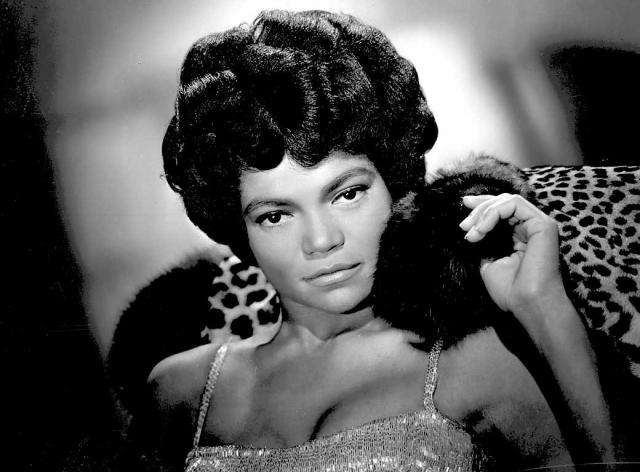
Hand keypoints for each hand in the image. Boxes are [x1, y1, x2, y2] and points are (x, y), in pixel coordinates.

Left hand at [459, 193, 564, 321]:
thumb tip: (471, 229)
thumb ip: (484, 243)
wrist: (527, 303)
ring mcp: (538, 224)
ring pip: (507, 201)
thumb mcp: (488, 262)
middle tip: (463, 226)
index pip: (501, 210)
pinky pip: (514, 205)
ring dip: (484, 213)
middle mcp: (530, 227)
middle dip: (479, 209)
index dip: (481, 206)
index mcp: (520, 235)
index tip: (462, 207)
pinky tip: (482, 229)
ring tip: (472, 232)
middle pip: (503, 202)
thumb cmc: (510, 290)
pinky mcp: (543, 224)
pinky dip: (494, 213)